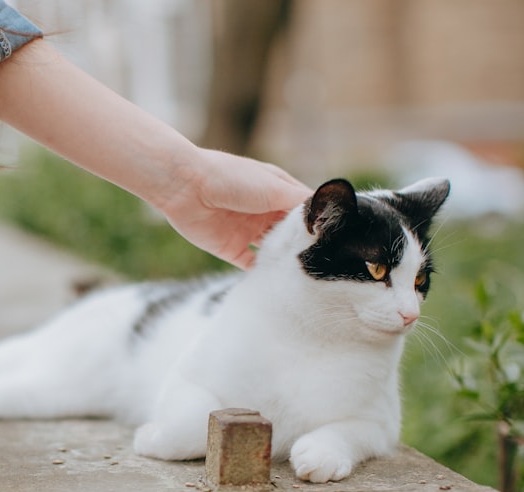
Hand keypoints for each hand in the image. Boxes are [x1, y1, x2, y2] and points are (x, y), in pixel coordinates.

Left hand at [156, 149, 311, 268]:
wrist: (186, 187)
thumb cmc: (232, 178)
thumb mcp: (274, 187)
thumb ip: (300, 204)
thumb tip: (326, 216)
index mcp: (276, 191)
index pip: (304, 211)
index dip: (318, 223)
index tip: (337, 239)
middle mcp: (263, 211)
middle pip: (289, 233)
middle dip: (303, 245)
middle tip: (324, 261)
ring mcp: (247, 231)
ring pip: (273, 250)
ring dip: (285, 259)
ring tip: (306, 274)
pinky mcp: (230, 248)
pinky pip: (251, 264)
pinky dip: (264, 272)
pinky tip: (279, 280)